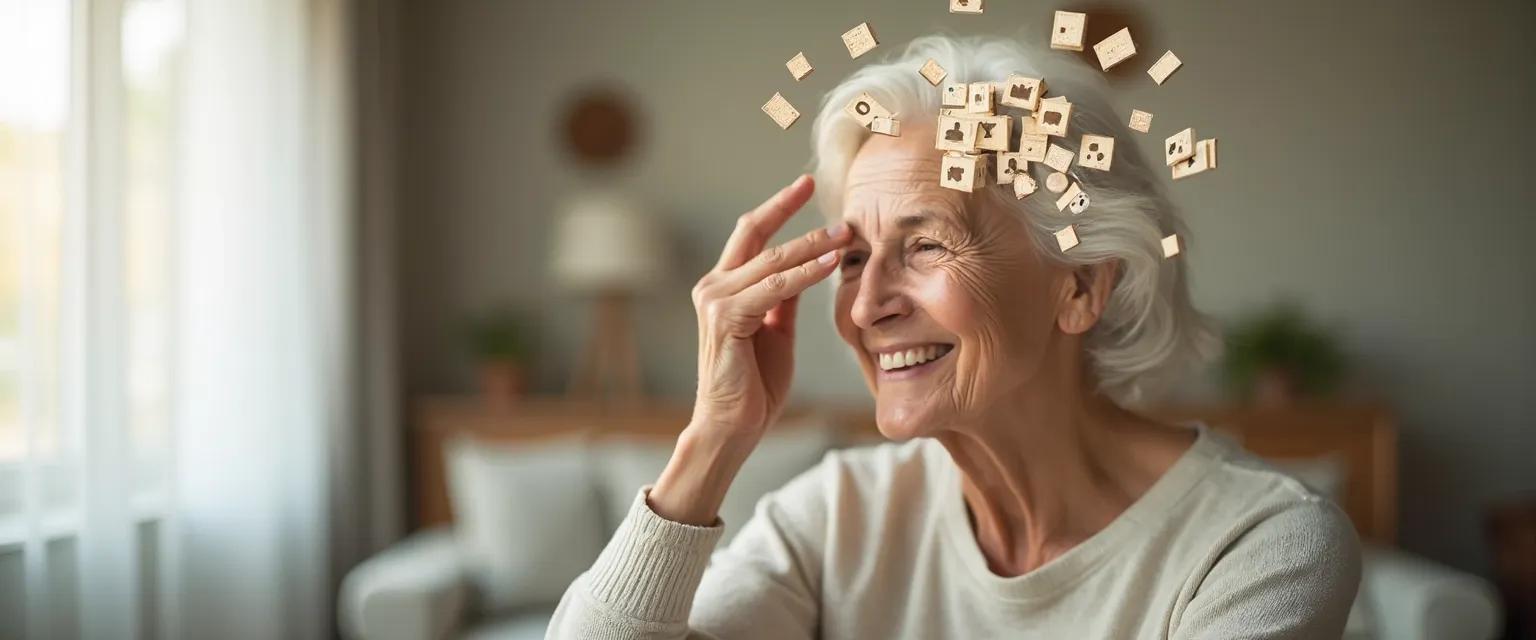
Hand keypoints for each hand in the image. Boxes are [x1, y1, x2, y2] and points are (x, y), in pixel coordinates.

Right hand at [648, 176, 849, 525]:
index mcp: (723, 287)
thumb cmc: (753, 385)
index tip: (806, 185)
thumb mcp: (775, 331)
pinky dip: (805, 275)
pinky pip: (775, 289)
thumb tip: (806, 266)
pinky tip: (831, 264)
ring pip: (770, 260)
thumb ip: (783, 299)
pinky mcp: (726, 320)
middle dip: (790, 208)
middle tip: (821, 187)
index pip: (751, 234)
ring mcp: (715, 301)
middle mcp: (712, 287)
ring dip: (812, 244)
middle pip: (755, 234)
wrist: (731, 428)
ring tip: (846, 232)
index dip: (778, 207)